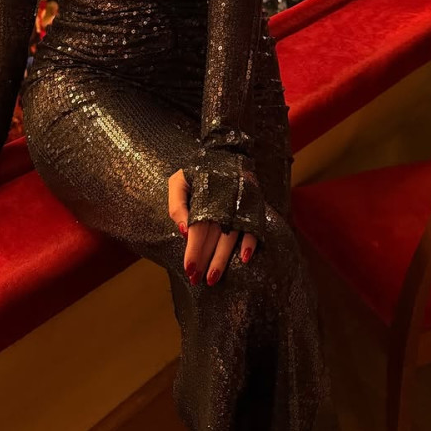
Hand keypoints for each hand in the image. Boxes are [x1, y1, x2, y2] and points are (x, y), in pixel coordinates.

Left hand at [168, 168, 257, 287]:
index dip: (193, 252)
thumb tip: (184, 231)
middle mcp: (224, 204)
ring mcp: (239, 206)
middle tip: (199, 281)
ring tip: (214, 277)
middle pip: (214, 239)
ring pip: (232, 238)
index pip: (198, 232)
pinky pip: (254, 228)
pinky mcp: (252, 206)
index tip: (189, 271)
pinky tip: (244, 259)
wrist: (226, 150)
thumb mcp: (179, 180)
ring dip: (224, 259)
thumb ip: (177, 204)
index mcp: (205, 198)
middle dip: (206, 262)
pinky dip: (250, 244)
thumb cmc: (197, 169)